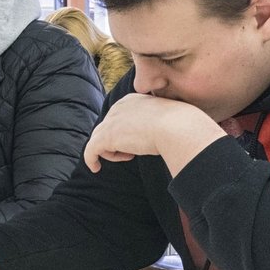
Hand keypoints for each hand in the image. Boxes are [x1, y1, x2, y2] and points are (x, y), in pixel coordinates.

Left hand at [83, 94, 223, 176]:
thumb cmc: (178, 125)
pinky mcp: (106, 137)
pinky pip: (91, 150)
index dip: (123, 132)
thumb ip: (153, 125)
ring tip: (127, 157)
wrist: (177, 127)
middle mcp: (118, 107)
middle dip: (116, 142)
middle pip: (107, 127)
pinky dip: (91, 159)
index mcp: (131, 100)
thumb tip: (154, 137)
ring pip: (100, 139)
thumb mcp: (164, 120)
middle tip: (131, 153)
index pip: (118, 117)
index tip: (135, 143)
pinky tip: (95, 168)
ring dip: (111, 151)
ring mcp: (111, 121)